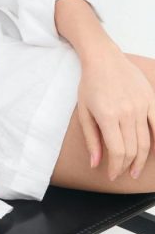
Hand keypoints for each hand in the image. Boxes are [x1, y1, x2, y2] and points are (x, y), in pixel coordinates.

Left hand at [77, 50, 154, 180]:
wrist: (103, 58)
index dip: (116, 168)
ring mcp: (141, 105)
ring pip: (146, 141)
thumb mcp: (84, 111)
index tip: (112, 175)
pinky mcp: (150, 99)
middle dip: (127, 166)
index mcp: (108, 116)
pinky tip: (153, 151)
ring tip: (135, 168)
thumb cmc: (90, 83)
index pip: (118, 152)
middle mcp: (127, 112)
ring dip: (141, 159)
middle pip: (133, 150)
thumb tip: (95, 163)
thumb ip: (91, 138)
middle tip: (123, 173)